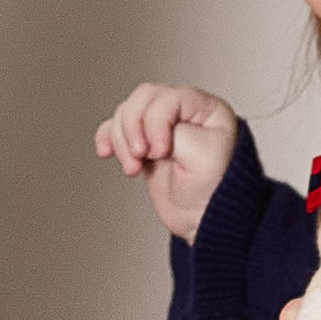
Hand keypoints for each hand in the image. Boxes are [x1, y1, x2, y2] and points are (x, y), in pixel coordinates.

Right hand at [93, 84, 239, 244]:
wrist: (204, 221)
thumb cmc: (214, 191)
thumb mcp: (201, 154)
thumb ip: (173, 132)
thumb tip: (146, 131)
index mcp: (206, 108)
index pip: (168, 97)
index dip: (156, 122)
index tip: (161, 152)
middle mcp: (184, 112)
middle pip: (142, 98)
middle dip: (133, 127)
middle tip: (141, 156)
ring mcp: (162, 128)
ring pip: (127, 113)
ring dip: (121, 140)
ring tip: (133, 168)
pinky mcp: (145, 145)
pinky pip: (116, 128)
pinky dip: (107, 138)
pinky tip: (106, 152)